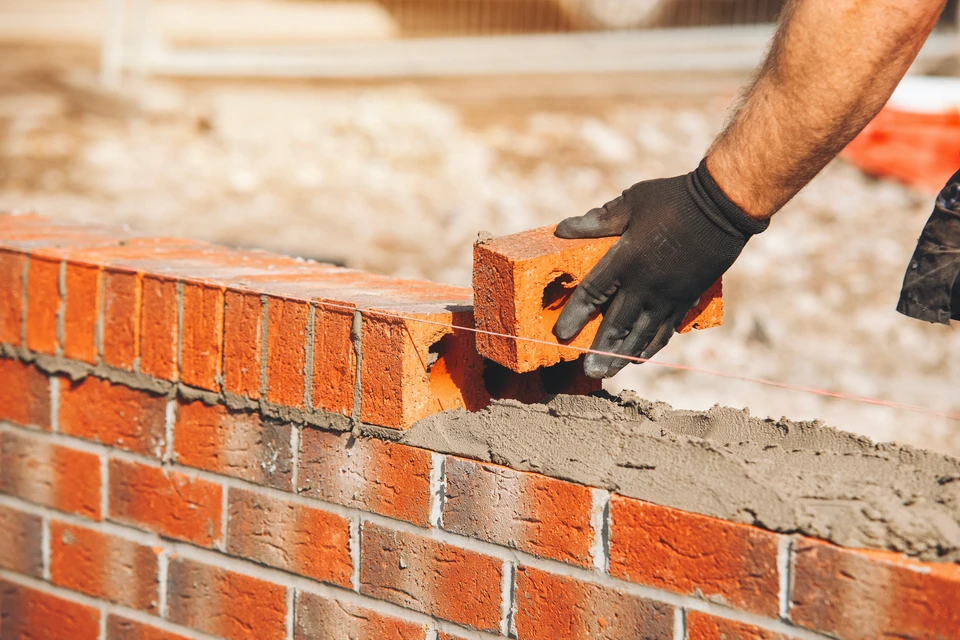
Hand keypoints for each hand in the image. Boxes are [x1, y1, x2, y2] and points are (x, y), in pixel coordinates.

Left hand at [553, 159, 767, 378]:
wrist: (722, 207)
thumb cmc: (673, 199)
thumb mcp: (632, 202)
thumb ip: (598, 221)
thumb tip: (562, 229)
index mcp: (626, 260)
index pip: (593, 293)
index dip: (575, 315)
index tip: (561, 334)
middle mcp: (645, 284)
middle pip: (616, 324)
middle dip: (600, 350)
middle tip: (588, 372)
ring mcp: (668, 295)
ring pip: (641, 334)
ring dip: (623, 357)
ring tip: (609, 373)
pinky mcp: (686, 299)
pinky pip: (666, 330)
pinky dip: (651, 346)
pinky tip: (640, 357)